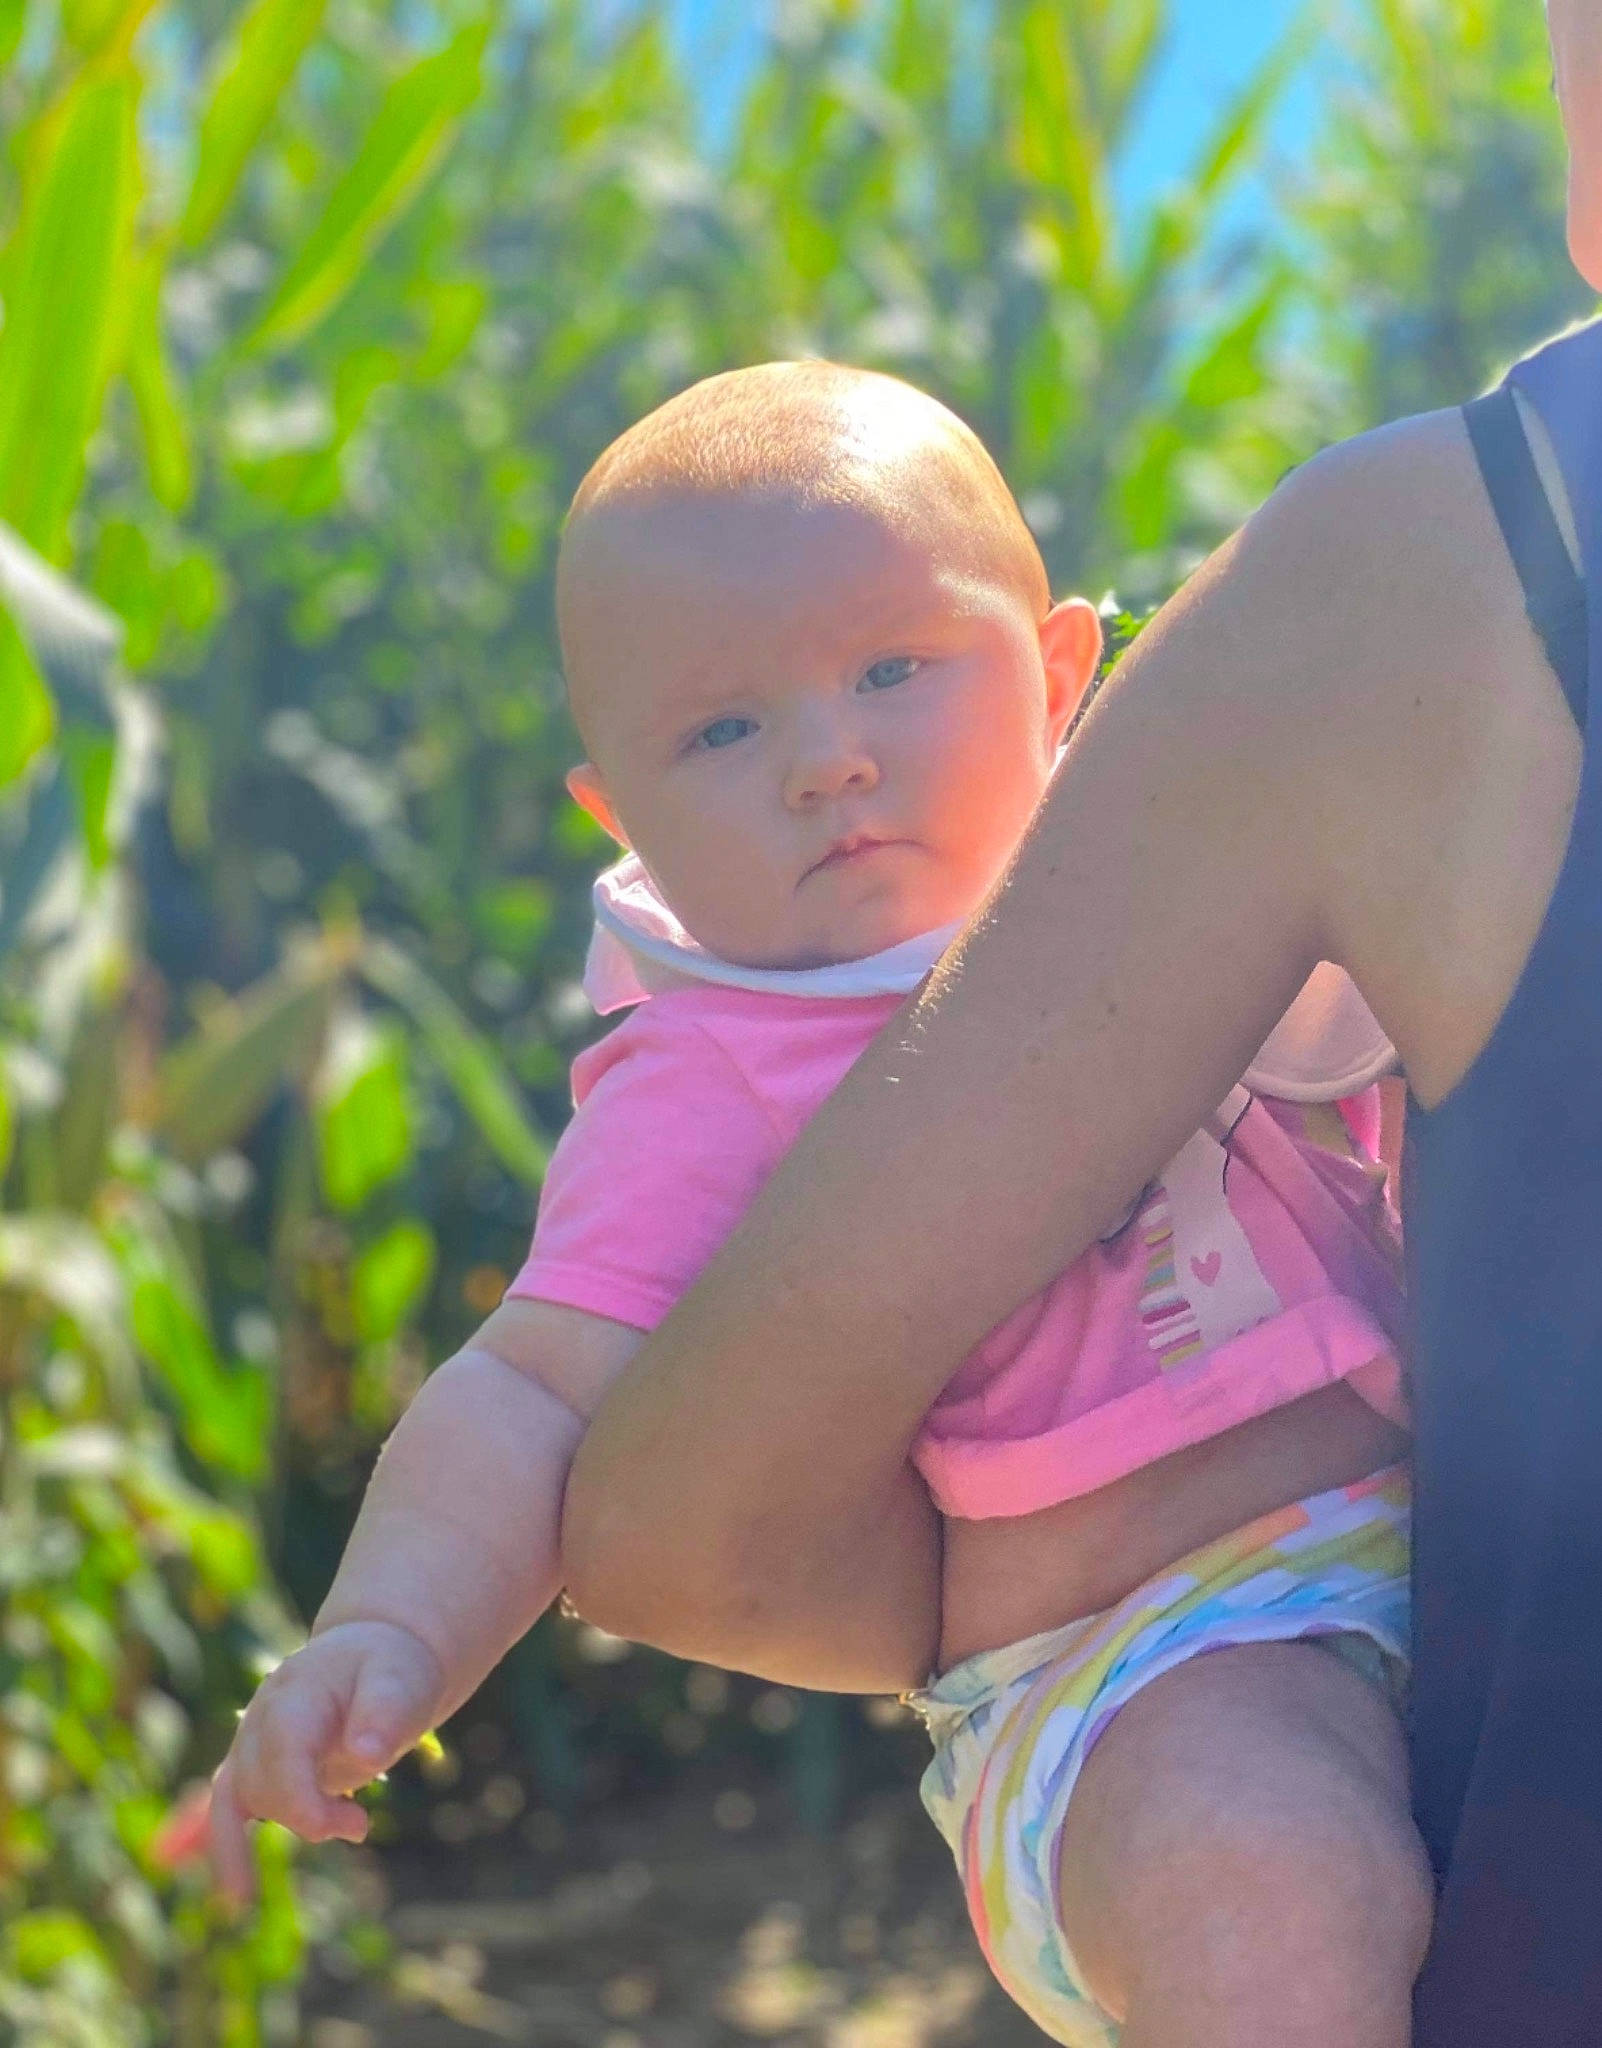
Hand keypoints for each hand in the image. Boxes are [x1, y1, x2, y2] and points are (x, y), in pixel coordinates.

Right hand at [207, 1618, 443, 1904]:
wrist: (377, 1658)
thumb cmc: (391, 1671)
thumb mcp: (402, 1681)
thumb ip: (386, 1713)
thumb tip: (366, 1754)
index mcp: (296, 1691)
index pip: (281, 1751)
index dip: (304, 1800)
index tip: (352, 1827)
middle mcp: (261, 1715)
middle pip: (259, 1782)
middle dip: (308, 1814)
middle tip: (361, 1823)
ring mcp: (252, 1740)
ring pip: (240, 1800)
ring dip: (290, 1823)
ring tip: (349, 1827)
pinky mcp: (255, 1766)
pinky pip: (224, 1809)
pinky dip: (224, 1847)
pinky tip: (238, 1894)